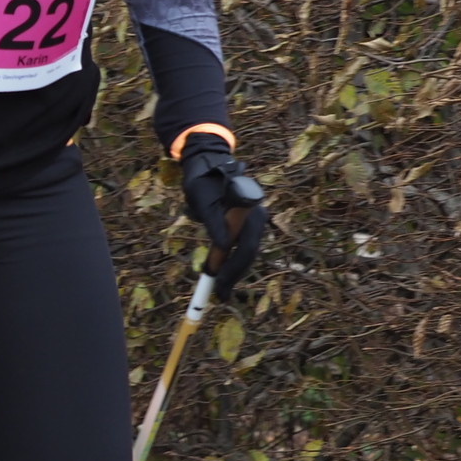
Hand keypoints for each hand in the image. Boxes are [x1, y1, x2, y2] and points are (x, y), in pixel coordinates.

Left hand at [180, 138, 268, 298]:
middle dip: (233, 275)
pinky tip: (224, 273)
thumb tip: (221, 246)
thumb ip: (214, 223)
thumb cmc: (203, 181)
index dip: (232, 270)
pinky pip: (242, 246)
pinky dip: (233, 260)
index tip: (218, 286)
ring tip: (221, 289)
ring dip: (234, 270)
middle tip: (220, 295)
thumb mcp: (203, 202)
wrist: (206, 164)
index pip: (245, 249)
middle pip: (249, 253)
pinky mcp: (247, 223)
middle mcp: (257, 218)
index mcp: (249, 212)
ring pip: (246, 252)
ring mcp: (254, 221)